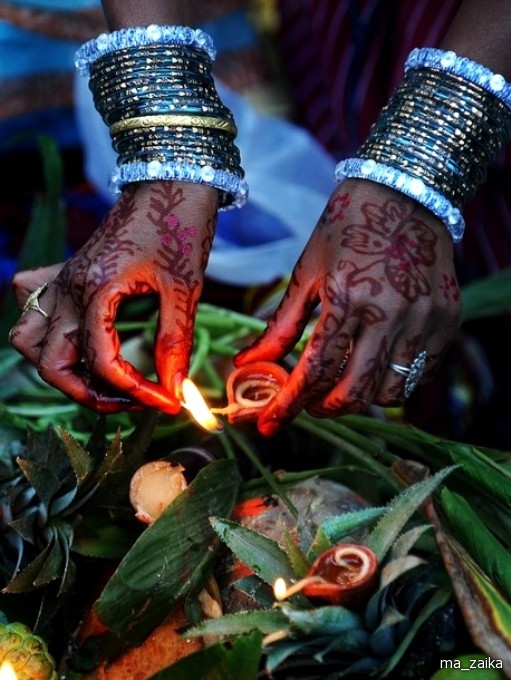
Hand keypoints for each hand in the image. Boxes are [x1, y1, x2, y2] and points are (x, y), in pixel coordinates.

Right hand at [9, 181, 217, 413]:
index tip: (169, 402)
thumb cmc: (179, 224)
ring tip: (101, 379)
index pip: (102, 362)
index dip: (136, 392)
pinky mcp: (68, 272)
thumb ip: (175, 340)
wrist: (170, 176)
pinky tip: (77, 334)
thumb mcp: (184, 287)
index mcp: (96, 290)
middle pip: (52, 363)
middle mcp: (68, 287)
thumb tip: (175, 388)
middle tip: (132, 399)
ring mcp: (63, 279)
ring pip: (29, 339)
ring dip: (59, 368)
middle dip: (90, 393)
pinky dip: (45, 328)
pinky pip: (32, 303)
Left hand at [234, 179, 461, 434]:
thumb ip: (281, 324)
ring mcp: (424, 319)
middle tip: (307, 403)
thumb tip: (247, 362)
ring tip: (340, 384)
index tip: (268, 424)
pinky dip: (392, 379)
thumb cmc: (348, 225)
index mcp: (348, 298)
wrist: (405, 191)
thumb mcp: (307, 271)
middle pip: (354, 392)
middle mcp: (390, 314)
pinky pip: (419, 372)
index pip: (314, 371)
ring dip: (359, 398)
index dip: (287, 405)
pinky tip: (373, 365)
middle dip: (323, 408)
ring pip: (390, 392)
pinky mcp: (447, 319)